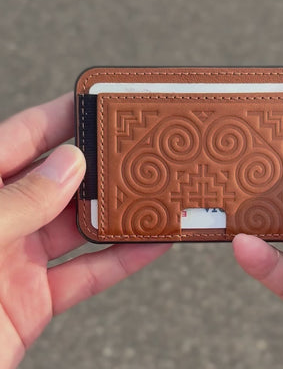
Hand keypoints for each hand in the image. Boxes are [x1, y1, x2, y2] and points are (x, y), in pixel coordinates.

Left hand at [0, 93, 170, 368]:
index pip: (20, 139)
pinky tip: (149, 244)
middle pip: (59, 182)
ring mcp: (19, 259)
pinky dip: (122, 260)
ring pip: (80, 227)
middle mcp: (0, 220)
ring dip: (117, 214)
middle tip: (132, 148)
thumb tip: (68, 165)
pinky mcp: (37, 298)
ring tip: (150, 194)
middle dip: (97, 165)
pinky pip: (89, 273)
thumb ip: (19, 201)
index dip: (59, 117)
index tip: (95, 102)